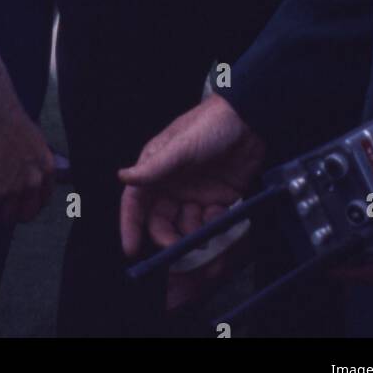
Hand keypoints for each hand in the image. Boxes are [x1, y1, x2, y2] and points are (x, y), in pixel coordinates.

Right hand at [0, 106, 55, 223]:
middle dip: (10, 212)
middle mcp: (35, 182)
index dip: (27, 204)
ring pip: (4, 217)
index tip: (15, 202)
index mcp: (47, 169)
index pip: (43, 201)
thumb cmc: (8, 118)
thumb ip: (35, 162)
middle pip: (25, 214)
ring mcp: (15, 189)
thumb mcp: (35, 140)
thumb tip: (28, 174)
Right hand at [119, 95, 265, 306]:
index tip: (131, 250)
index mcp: (157, 168)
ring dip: (193, 232)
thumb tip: (122, 177)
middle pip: (160, 220)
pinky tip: (219, 212)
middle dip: (167, 237)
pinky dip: (213, 225)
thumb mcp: (180, 147)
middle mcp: (173, 184)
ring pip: (185, 226)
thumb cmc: (209, 125)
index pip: (136, 202)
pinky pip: (210, 223)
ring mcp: (195, 193)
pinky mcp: (218, 199)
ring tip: (205, 224)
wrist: (250, 122)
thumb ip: (153, 167)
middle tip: (178, 248)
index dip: (130, 225)